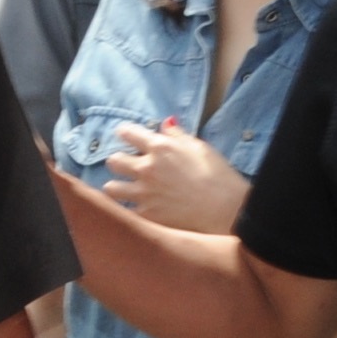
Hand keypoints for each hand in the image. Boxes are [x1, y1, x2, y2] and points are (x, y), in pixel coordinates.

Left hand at [102, 120, 249, 234]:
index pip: (128, 133)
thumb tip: (165, 123)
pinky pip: (127, 210)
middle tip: (126, 165)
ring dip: (117, 187)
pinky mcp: (146, 214)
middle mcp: (146, 168)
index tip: (124, 135)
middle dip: (118, 161)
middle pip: (113, 160)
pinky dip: (132, 209)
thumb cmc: (218, 175)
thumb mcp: (200, 147)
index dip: (125, 133)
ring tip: (125, 189)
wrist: (226, 209)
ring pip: (111, 188)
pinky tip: (141, 208)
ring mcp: (143, 193)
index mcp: (160, 147)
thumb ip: (178, 135)